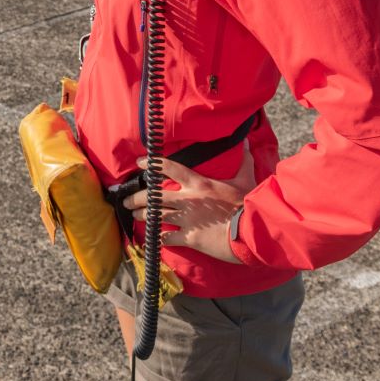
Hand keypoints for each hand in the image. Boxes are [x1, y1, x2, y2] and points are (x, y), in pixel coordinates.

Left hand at [123, 142, 256, 264]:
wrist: (253, 231)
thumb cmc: (249, 205)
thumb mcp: (246, 180)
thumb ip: (243, 161)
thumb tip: (244, 141)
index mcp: (199, 184)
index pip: (171, 169)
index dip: (153, 164)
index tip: (140, 163)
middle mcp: (188, 199)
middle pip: (154, 196)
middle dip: (137, 198)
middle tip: (126, 201)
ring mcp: (187, 219)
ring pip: (156, 215)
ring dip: (143, 216)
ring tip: (134, 216)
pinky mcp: (190, 237)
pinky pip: (167, 238)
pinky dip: (157, 239)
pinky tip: (150, 239)